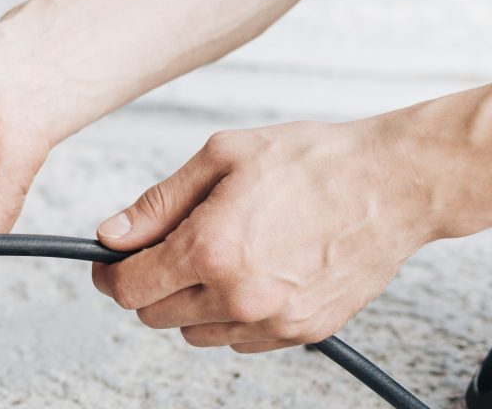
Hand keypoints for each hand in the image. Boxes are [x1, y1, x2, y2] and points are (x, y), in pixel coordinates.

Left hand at [91, 119, 438, 352]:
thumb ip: (158, 204)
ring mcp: (273, 320)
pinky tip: (249, 273)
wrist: (390, 183)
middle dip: (148, 282)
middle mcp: (238, 294)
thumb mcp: (220, 158)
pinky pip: (239, 340)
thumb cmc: (311, 162)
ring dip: (189, 302)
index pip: (129, 286)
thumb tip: (112, 234)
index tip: (108, 261)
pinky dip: (230, 315)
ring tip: (218, 254)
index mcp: (210, 249)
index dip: (109, 272)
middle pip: (154, 314)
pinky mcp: (302, 332)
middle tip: (166, 248)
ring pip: (194, 333)